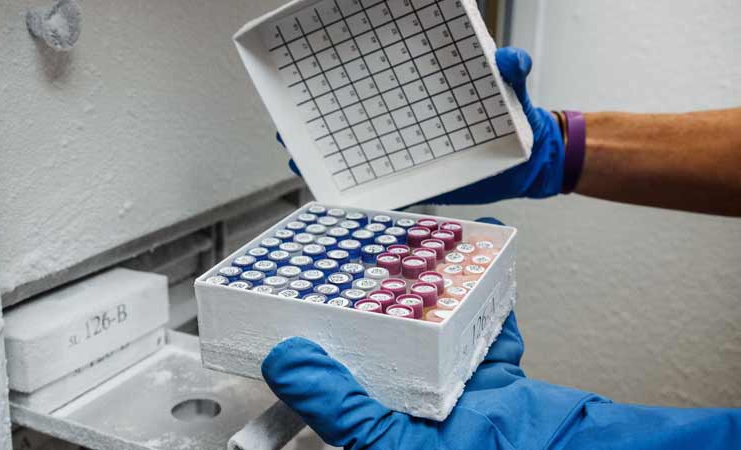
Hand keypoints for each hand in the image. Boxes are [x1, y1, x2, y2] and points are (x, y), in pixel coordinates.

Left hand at [261, 220, 740, 449]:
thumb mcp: (389, 443)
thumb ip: (340, 405)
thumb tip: (287, 361)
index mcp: (380, 420)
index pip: (335, 374)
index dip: (312, 337)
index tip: (295, 296)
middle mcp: (414, 396)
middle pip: (381, 337)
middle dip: (368, 296)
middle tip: (352, 256)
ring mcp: (456, 377)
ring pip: (430, 318)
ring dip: (421, 283)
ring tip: (406, 245)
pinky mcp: (497, 366)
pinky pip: (487, 316)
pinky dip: (485, 283)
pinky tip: (478, 250)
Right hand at [277, 47, 565, 204]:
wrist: (527, 164)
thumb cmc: (516, 119)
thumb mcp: (512, 90)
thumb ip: (512, 71)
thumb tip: (510, 60)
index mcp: (421, 90)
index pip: (374, 78)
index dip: (339, 76)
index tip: (308, 73)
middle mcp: (405, 120)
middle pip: (351, 115)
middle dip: (316, 116)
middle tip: (288, 119)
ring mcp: (406, 151)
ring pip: (355, 149)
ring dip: (323, 151)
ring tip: (295, 150)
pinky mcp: (412, 180)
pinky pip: (374, 183)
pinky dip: (348, 185)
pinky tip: (325, 186)